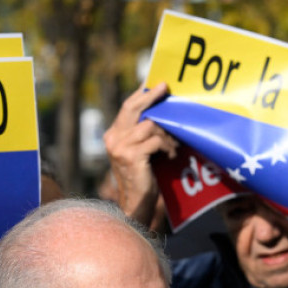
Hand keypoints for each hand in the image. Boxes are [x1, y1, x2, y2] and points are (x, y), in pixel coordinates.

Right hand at [102, 82, 177, 228]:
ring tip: (174, 144)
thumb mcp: (139, 151)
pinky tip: (170, 155)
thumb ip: (142, 133)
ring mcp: (120, 147)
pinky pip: (154, 141)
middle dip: (151, 97)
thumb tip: (160, 111)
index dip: (141, 94)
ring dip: (166, 134)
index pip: (127, 107)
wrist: (136, 204)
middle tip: (165, 88)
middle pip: (133, 108)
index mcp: (113, 135)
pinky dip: (166, 146)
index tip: (154, 83)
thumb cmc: (142, 177)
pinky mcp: (131, 156)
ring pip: (149, 125)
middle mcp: (113, 138)